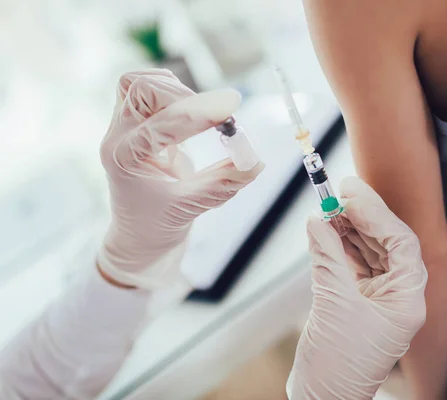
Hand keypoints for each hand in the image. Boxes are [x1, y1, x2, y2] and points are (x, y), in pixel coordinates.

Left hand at [97, 69, 262, 288]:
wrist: (140, 233)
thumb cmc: (160, 223)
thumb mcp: (194, 206)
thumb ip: (225, 183)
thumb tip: (256, 162)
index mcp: (125, 160)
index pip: (159, 125)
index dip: (198, 117)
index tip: (230, 118)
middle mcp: (117, 138)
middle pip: (141, 90)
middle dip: (184, 97)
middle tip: (217, 113)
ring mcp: (121, 127)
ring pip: (140, 83)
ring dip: (176, 90)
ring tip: (204, 112)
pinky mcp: (132, 122)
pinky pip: (144, 89)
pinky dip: (170, 91)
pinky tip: (190, 111)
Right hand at [289, 177, 426, 398]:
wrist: (324, 398)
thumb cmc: (337, 363)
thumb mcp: (333, 304)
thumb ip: (327, 257)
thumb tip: (317, 220)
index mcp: (408, 300)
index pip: (401, 243)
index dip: (377, 214)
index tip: (351, 193)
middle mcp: (399, 296)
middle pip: (387, 243)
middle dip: (364, 215)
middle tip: (341, 188)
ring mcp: (379, 299)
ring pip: (370, 252)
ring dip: (350, 228)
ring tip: (330, 205)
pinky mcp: (359, 302)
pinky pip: (354, 265)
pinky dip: (340, 246)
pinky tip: (327, 229)